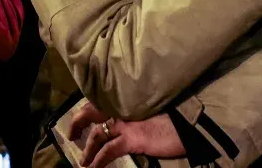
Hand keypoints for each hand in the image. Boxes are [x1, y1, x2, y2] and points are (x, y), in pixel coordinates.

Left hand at [68, 101, 184, 167]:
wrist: (189, 126)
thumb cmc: (175, 119)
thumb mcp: (151, 112)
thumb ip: (136, 114)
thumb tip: (126, 122)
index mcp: (128, 101)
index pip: (101, 101)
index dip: (88, 108)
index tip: (81, 115)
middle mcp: (123, 109)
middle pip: (92, 112)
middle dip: (79, 122)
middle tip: (72, 133)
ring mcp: (127, 124)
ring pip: (97, 133)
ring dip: (87, 148)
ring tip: (82, 161)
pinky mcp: (132, 139)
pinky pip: (108, 150)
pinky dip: (98, 160)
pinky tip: (92, 167)